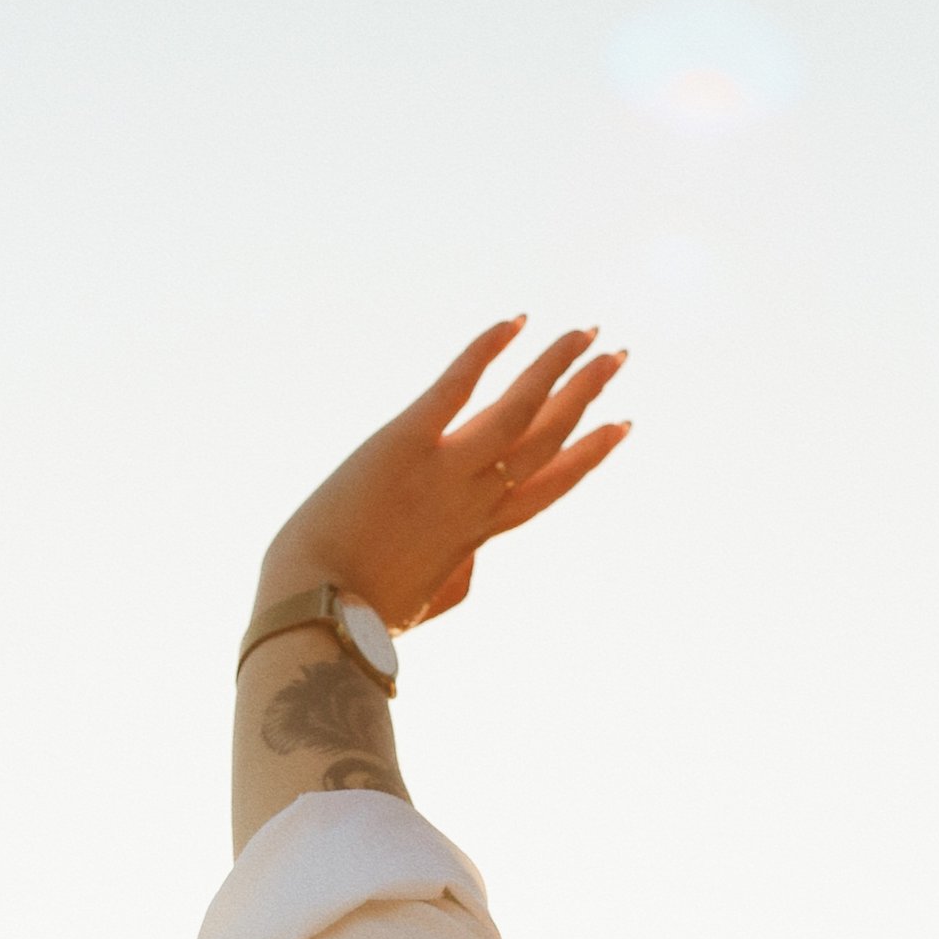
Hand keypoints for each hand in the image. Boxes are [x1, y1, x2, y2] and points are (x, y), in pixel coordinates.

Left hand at [257, 321, 630, 630]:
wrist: (318, 615)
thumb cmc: (357, 617)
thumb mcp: (423, 605)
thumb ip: (458, 580)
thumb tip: (471, 564)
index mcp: (478, 536)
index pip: (548, 486)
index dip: (587, 453)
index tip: (620, 425)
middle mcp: (475, 499)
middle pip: (547, 439)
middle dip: (586, 395)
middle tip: (617, 358)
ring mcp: (445, 470)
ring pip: (520, 408)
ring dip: (557, 365)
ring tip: (588, 332)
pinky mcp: (403, 442)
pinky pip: (456, 385)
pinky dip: (486, 351)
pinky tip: (515, 321)